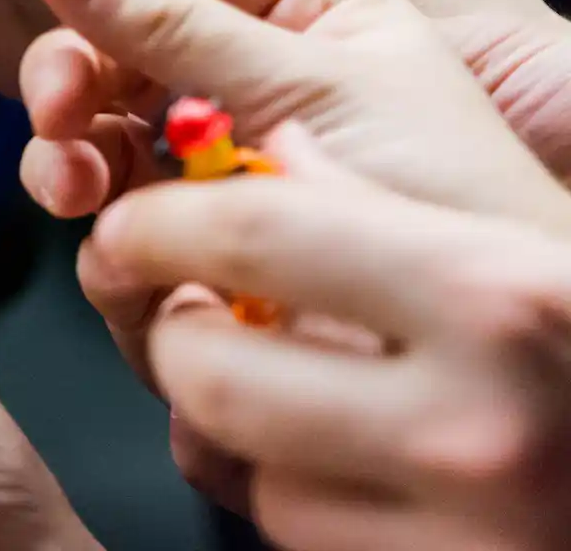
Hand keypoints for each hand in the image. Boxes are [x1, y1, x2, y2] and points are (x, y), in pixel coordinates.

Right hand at [0, 0, 570, 234]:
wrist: (490, 346)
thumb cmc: (446, 194)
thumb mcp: (311, 80)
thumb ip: (174, 18)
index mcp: (305, 11)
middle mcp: (248, 85)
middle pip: (113, 44)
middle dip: (70, 68)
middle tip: (56, 99)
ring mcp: (214, 176)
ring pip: (94, 137)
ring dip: (67, 155)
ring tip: (74, 187)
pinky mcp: (190, 260)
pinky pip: (109, 233)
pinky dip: (99, 242)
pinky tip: (113, 255)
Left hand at [91, 148, 570, 550]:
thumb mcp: (523, 255)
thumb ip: (389, 206)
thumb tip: (260, 146)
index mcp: (497, 296)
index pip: (246, 232)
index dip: (157, 221)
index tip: (133, 219)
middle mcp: (475, 422)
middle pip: (202, 364)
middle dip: (164, 329)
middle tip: (175, 308)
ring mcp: (461, 530)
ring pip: (235, 463)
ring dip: (229, 418)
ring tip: (281, 381)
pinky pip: (285, 531)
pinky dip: (284, 493)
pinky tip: (336, 460)